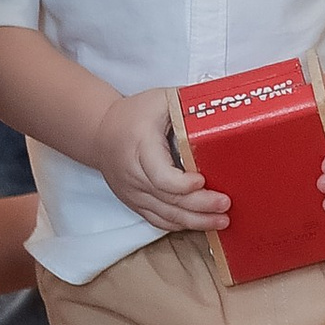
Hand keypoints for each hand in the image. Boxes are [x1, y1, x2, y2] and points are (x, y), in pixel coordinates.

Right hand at [92, 85, 227, 231]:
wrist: (100, 131)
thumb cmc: (135, 114)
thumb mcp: (161, 100)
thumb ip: (188, 107)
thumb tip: (223, 111)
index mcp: (141, 146)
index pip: (160, 176)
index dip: (183, 184)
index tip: (203, 180)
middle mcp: (134, 174)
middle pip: (167, 199)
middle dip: (199, 206)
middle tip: (225, 205)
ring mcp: (132, 192)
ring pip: (164, 215)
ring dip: (194, 221)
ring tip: (220, 221)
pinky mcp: (134, 202)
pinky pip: (157, 219)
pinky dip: (179, 224)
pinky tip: (199, 223)